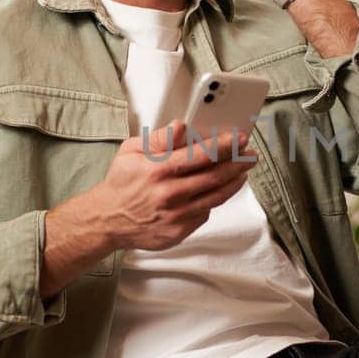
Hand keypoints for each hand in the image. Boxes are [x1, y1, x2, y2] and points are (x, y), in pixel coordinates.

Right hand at [40, 121, 253, 294]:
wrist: (108, 220)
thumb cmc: (121, 182)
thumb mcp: (131, 151)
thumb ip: (159, 138)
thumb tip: (182, 126)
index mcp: (158, 170)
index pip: (200, 155)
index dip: (224, 146)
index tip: (240, 138)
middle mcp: (170, 194)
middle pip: (215, 177)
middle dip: (238, 163)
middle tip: (251, 155)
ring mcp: (176, 216)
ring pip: (216, 197)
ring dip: (234, 182)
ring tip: (243, 171)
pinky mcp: (179, 231)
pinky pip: (205, 212)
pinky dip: (214, 199)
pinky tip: (219, 189)